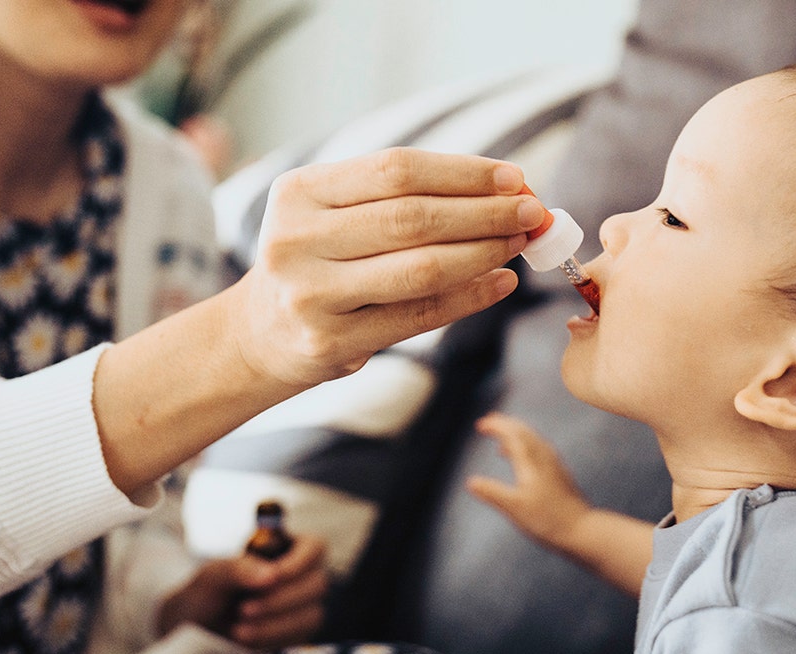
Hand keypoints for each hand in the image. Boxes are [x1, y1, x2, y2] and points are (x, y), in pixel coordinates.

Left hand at [156, 533, 327, 649]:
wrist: (199, 625)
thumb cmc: (210, 590)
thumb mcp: (215, 574)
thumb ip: (240, 568)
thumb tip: (271, 576)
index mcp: (289, 548)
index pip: (314, 548)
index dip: (299, 562)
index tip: (273, 576)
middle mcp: (304, 576)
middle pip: (317, 584)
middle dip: (281, 599)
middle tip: (245, 609)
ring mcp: (304, 607)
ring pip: (311, 615)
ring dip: (275, 624)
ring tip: (239, 629)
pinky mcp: (298, 633)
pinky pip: (298, 639)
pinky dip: (271, 640)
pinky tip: (246, 639)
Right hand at [228, 148, 545, 387]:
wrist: (262, 332)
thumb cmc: (319, 259)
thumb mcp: (333, 212)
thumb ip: (401, 195)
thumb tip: (504, 189)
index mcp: (299, 192)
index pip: (397, 169)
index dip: (464, 172)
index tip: (514, 177)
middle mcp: (297, 240)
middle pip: (413, 217)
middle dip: (484, 212)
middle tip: (532, 212)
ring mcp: (311, 295)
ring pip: (421, 268)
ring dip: (484, 253)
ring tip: (520, 243)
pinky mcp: (332, 343)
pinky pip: (419, 316)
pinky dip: (470, 297)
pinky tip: (501, 282)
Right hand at [467, 412, 592, 553]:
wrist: (582, 530)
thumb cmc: (548, 520)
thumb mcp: (514, 508)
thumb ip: (492, 493)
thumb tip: (471, 482)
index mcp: (531, 462)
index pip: (512, 434)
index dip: (496, 426)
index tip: (480, 425)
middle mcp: (544, 457)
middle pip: (523, 431)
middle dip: (504, 424)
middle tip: (487, 422)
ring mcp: (553, 464)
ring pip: (532, 439)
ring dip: (515, 433)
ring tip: (500, 436)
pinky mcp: (558, 473)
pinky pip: (538, 449)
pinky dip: (524, 445)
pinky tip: (519, 459)